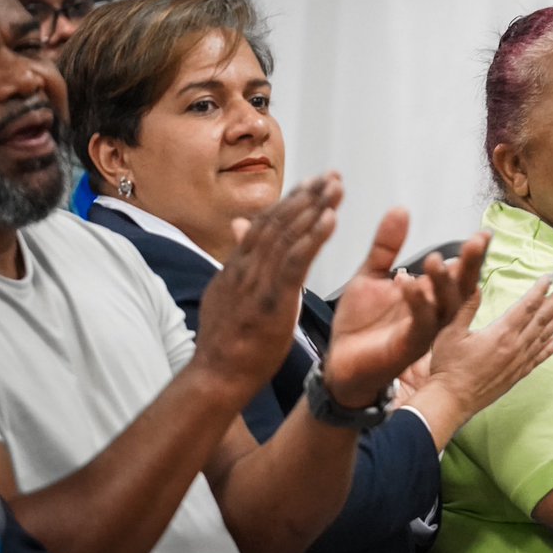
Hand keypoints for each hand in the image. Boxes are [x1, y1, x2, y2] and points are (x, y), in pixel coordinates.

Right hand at [193, 173, 341, 394]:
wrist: (216, 376)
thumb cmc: (225, 343)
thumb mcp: (226, 295)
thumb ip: (238, 263)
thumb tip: (239, 229)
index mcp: (236, 267)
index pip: (264, 225)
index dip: (289, 202)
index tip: (311, 184)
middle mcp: (245, 267)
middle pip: (278, 222)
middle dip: (307, 196)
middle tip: (333, 175)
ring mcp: (256, 282)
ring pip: (287, 235)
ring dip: (315, 208)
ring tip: (336, 187)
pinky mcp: (271, 299)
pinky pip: (294, 262)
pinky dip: (313, 238)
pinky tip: (331, 219)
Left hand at [323, 215, 489, 407]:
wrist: (339, 361)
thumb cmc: (361, 322)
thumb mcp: (371, 275)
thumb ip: (387, 247)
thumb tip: (402, 209)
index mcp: (429, 295)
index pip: (458, 273)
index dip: (473, 255)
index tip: (484, 233)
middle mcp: (434, 313)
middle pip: (461, 288)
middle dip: (471, 265)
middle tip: (477, 241)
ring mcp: (424, 331)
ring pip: (445, 307)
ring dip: (443, 284)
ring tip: (434, 260)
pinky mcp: (408, 347)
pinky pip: (420, 325)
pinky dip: (417, 305)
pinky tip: (408, 284)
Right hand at [399, 274, 552, 448]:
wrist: (451, 400)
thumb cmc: (448, 367)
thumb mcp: (451, 332)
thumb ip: (466, 307)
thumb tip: (476, 285)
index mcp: (501, 333)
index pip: (527, 305)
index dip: (541, 289)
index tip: (552, 276)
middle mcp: (516, 346)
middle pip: (542, 318)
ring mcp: (519, 361)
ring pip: (545, 335)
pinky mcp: (517, 374)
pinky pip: (540, 357)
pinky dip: (551, 346)